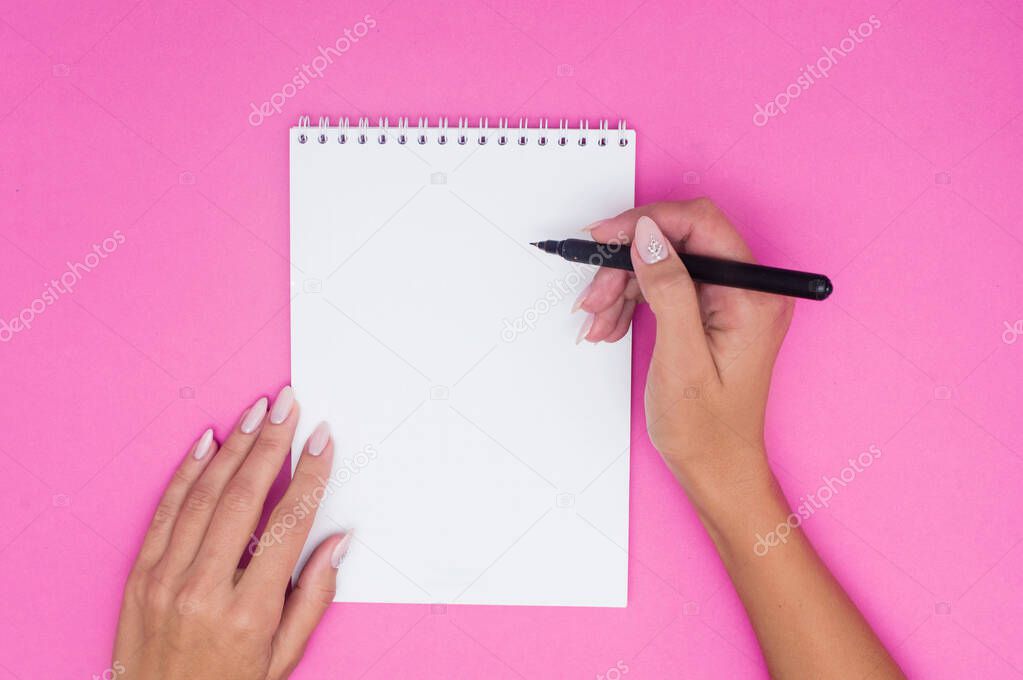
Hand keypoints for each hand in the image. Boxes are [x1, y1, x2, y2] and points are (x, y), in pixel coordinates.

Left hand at [113, 387, 347, 679]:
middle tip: (287, 403)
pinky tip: (207, 443)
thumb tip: (337, 543)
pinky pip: (165, 513)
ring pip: (203, 497)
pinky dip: (186, 473)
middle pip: (243, 498)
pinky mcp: (139, 577)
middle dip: (270, 443)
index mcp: (248, 612)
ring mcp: (165, 580)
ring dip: (233, 448)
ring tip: (256, 412)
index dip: (309, 476)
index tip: (322, 440)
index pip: (287, 525)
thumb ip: (313, 599)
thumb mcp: (282, 660)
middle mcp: (203, 589)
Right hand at [578, 199, 792, 512]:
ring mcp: (729, 300)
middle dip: (626, 264)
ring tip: (597, 321)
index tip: (604, 238)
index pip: (699, 224)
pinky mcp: (710, 311)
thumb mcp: (681, 358)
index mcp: (751, 296)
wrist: (717, 468)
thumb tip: (647, 234)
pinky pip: (664, 287)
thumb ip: (668, 289)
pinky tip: (611, 325)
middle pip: (676, 243)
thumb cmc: (706, 429)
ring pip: (663, 264)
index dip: (646, 222)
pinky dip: (631, 302)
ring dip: (622, 287)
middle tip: (593, 296)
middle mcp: (747, 290)